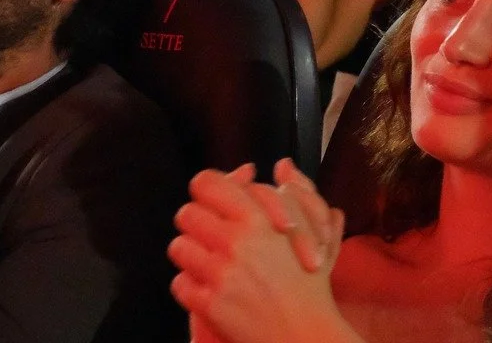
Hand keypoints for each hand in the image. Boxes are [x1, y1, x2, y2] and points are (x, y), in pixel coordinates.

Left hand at [169, 161, 350, 342]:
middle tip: (208, 233)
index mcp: (258, 218)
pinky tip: (207, 287)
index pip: (207, 184)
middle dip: (196, 222)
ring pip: (179, 247)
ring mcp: (220, 274)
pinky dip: (190, 285)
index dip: (206, 190)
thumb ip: (296, 192)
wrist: (304, 334)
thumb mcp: (312, 228)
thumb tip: (282, 165)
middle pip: (186, 213)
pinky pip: (180, 283)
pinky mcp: (210, 305)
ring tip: (206, 261)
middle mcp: (235, 242)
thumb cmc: (310, 283)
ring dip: (190, 253)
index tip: (211, 199)